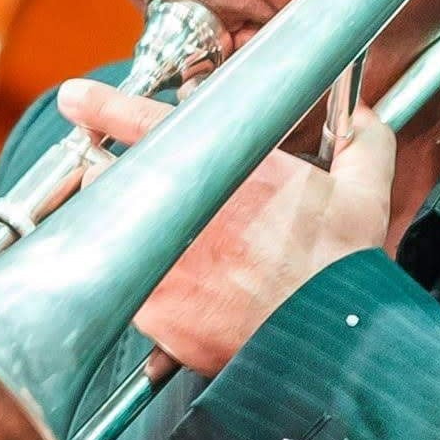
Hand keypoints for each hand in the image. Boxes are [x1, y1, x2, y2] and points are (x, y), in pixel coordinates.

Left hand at [55, 79, 395, 375]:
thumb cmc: (340, 268)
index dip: (100, 106)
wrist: (325, 341)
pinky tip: (160, 281)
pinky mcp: (155, 311)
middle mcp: (185, 210)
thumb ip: (362, 140)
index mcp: (228, 169)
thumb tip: (361, 113)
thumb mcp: (365, 191)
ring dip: (118, 222)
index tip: (74, 98)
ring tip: (144, 229)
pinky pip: (122, 283)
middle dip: (107, 168)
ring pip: (110, 229)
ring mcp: (162, 262)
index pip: (144, 123)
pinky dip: (133, 278)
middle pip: (111, 175)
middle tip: (119, 171)